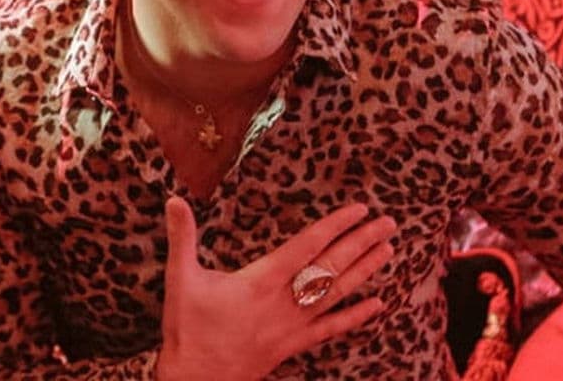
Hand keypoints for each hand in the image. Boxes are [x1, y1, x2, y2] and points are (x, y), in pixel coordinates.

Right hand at [156, 197, 395, 380]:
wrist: (196, 379)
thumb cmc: (188, 328)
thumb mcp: (180, 277)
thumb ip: (182, 236)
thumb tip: (174, 199)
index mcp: (260, 281)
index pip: (306, 247)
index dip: (334, 226)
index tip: (358, 209)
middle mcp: (284, 303)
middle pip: (331, 268)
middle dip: (360, 243)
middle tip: (388, 224)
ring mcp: (292, 326)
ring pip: (337, 295)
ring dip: (364, 272)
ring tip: (388, 251)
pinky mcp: (293, 345)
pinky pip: (331, 329)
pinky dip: (355, 316)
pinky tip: (378, 305)